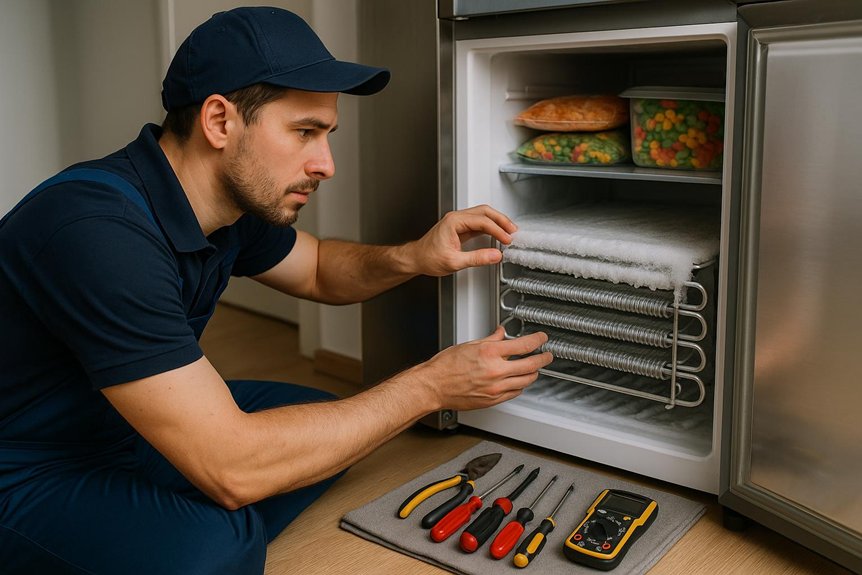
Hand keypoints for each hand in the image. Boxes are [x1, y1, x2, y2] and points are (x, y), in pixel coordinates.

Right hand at [405, 327, 553, 411]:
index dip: (537, 340)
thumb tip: (501, 333)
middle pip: (531, 365)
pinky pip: (515, 393)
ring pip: (526, 381)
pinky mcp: (493, 400)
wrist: (434, 386)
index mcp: (489, 353)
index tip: (542, 338)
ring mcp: (495, 388)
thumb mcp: (469, 345)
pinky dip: (520, 386)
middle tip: (547, 355)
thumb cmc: (445, 366)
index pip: (523, 345)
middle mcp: (495, 371)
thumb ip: (490, 339)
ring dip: (533, 373)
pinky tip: (519, 382)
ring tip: (535, 369)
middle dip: (543, 358)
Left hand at [407, 205, 516, 276]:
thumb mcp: (454, 262)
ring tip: (509, 231)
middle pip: (485, 212)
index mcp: (453, 222)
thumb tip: (495, 255)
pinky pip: (479, 222)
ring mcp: (458, 221)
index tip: (507, 239)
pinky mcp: (460, 227)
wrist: (416, 259)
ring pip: (483, 214)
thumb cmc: (428, 258)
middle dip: (501, 220)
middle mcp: (456, 218)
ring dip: (497, 221)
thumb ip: (477, 258)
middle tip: (513, 231)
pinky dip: (490, 226)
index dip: (497, 230)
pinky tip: (497, 233)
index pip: (482, 221)